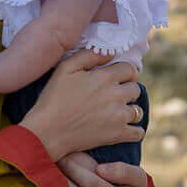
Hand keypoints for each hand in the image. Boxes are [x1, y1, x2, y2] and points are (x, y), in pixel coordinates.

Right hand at [22, 51, 141, 161]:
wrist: (48, 131)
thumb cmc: (54, 98)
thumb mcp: (66, 68)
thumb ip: (89, 55)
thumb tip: (111, 52)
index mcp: (105, 77)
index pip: (131, 70)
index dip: (126, 73)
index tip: (119, 78)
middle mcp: (116, 95)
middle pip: (136, 89)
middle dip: (127, 90)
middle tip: (114, 96)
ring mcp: (118, 116)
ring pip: (138, 110)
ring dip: (129, 110)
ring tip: (116, 113)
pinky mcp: (117, 134)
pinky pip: (138, 132)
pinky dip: (134, 131)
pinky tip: (124, 128)